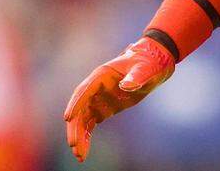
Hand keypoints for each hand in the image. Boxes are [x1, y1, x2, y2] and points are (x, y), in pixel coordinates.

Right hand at [63, 37, 174, 161]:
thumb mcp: (145, 69)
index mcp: (101, 75)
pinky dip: (85, 138)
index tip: (68, 118)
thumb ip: (136, 77)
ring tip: (79, 156)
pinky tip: (83, 152)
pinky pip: (89, 125)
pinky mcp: (102, 110)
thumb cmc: (147, 63)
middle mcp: (94, 88)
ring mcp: (97, 100)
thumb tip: (127, 86)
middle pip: (80, 109)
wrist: (152, 65)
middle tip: (74, 145)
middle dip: (75, 127)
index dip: (76, 103)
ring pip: (82, 120)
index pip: (84, 90)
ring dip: (79, 136)